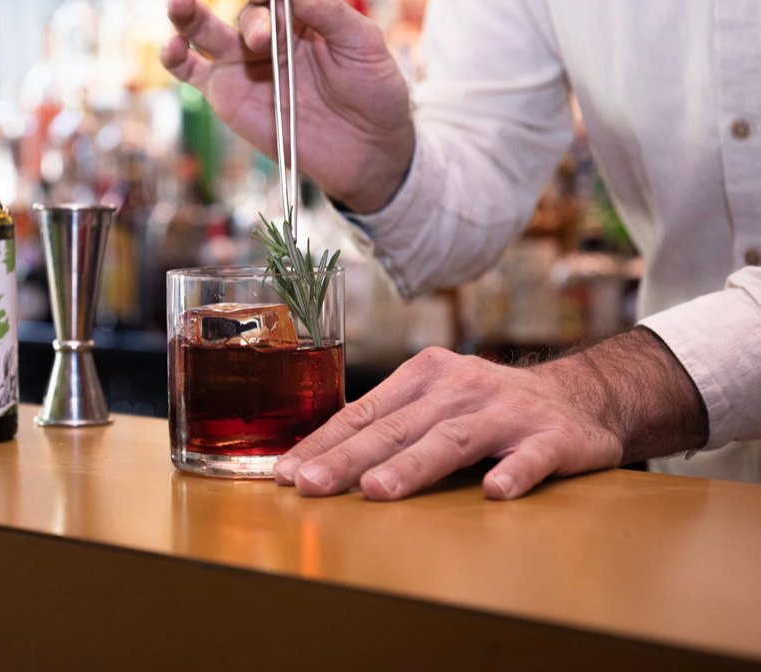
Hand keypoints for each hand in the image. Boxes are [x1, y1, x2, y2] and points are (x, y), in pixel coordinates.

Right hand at [160, 0, 414, 212]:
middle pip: (243, 4)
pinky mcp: (226, 96)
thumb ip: (329, 11)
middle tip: (264, 35)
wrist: (369, 151)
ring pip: (203, 28)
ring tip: (182, 0)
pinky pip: (190, 71)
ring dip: (189, 12)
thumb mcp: (364, 44)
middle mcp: (268, 33)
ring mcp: (243, 64)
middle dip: (252, 13)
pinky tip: (171, 46)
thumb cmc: (374, 93)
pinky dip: (174, 57)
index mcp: (301, 12)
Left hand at [274, 328, 708, 499]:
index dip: (325, 442)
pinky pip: (530, 456)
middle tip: (311, 485)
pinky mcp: (551, 437)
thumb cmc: (488, 406)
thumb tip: (319, 460)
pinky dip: (513, 471)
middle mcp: (461, 387)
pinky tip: (495, 491)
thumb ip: (390, 423)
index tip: (287, 472)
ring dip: (413, 465)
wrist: (579, 396)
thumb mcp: (436, 400)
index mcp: (425, 376)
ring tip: (377, 490)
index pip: (365, 412)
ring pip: (453, 438)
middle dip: (349, 458)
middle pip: (398, 426)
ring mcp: (507, 410)